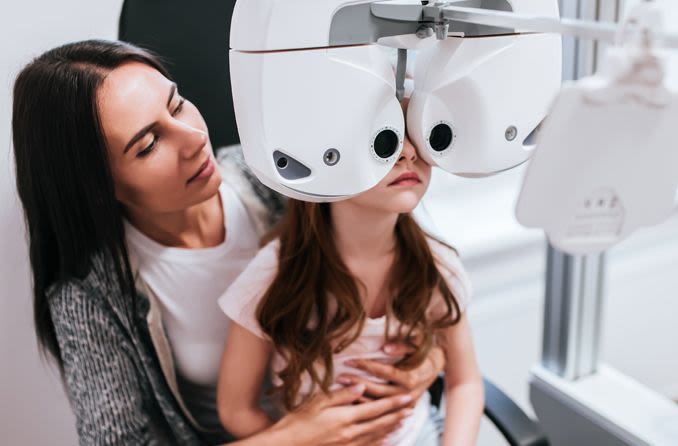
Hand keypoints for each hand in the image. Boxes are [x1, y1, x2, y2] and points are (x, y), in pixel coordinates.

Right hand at [271, 384, 413, 445]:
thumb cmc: (297, 421)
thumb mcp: (317, 402)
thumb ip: (341, 395)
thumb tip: (361, 387)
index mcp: (345, 418)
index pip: (375, 409)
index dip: (392, 403)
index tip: (406, 397)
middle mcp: (350, 434)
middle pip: (380, 423)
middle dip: (397, 415)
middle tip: (412, 408)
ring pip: (376, 436)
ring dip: (392, 428)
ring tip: (404, 421)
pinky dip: (379, 443)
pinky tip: (386, 440)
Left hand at [336, 342, 444, 404]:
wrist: (435, 365)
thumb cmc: (422, 350)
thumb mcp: (416, 343)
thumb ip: (402, 345)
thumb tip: (385, 347)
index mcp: (412, 376)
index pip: (385, 372)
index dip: (366, 366)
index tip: (349, 360)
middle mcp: (409, 393)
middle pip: (378, 391)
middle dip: (357, 384)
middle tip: (340, 376)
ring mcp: (406, 403)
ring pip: (379, 404)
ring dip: (359, 396)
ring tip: (341, 388)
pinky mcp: (402, 409)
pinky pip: (382, 411)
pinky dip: (367, 405)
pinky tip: (352, 399)